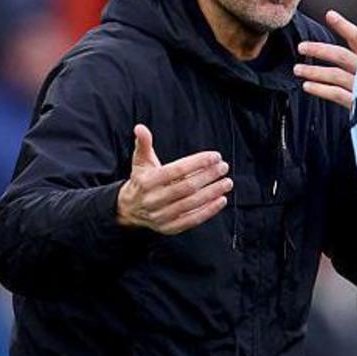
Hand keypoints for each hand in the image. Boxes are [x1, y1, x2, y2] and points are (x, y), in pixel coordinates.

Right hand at [116, 124, 232, 234]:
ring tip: (226, 182)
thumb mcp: (140, 161)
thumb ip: (143, 144)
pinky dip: (208, 211)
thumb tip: (140, 127)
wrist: (129, 209)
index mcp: (146, 181)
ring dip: (212, 193)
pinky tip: (221, 200)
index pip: (176, 170)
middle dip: (208, 176)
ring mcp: (160, 216)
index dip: (198, 162)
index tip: (215, 156)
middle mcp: (152, 200)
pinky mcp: (168, 228)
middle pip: (186, 187)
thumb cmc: (141, 180)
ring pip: (191, 204)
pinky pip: (192, 220)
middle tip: (224, 167)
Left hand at [294, 4, 356, 108]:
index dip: (344, 26)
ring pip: (335, 75)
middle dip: (320, 50)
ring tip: (297, 69)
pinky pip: (337, 95)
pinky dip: (321, 90)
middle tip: (301, 47)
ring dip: (314, 71)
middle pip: (341, 56)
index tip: (329, 14)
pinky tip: (307, 86)